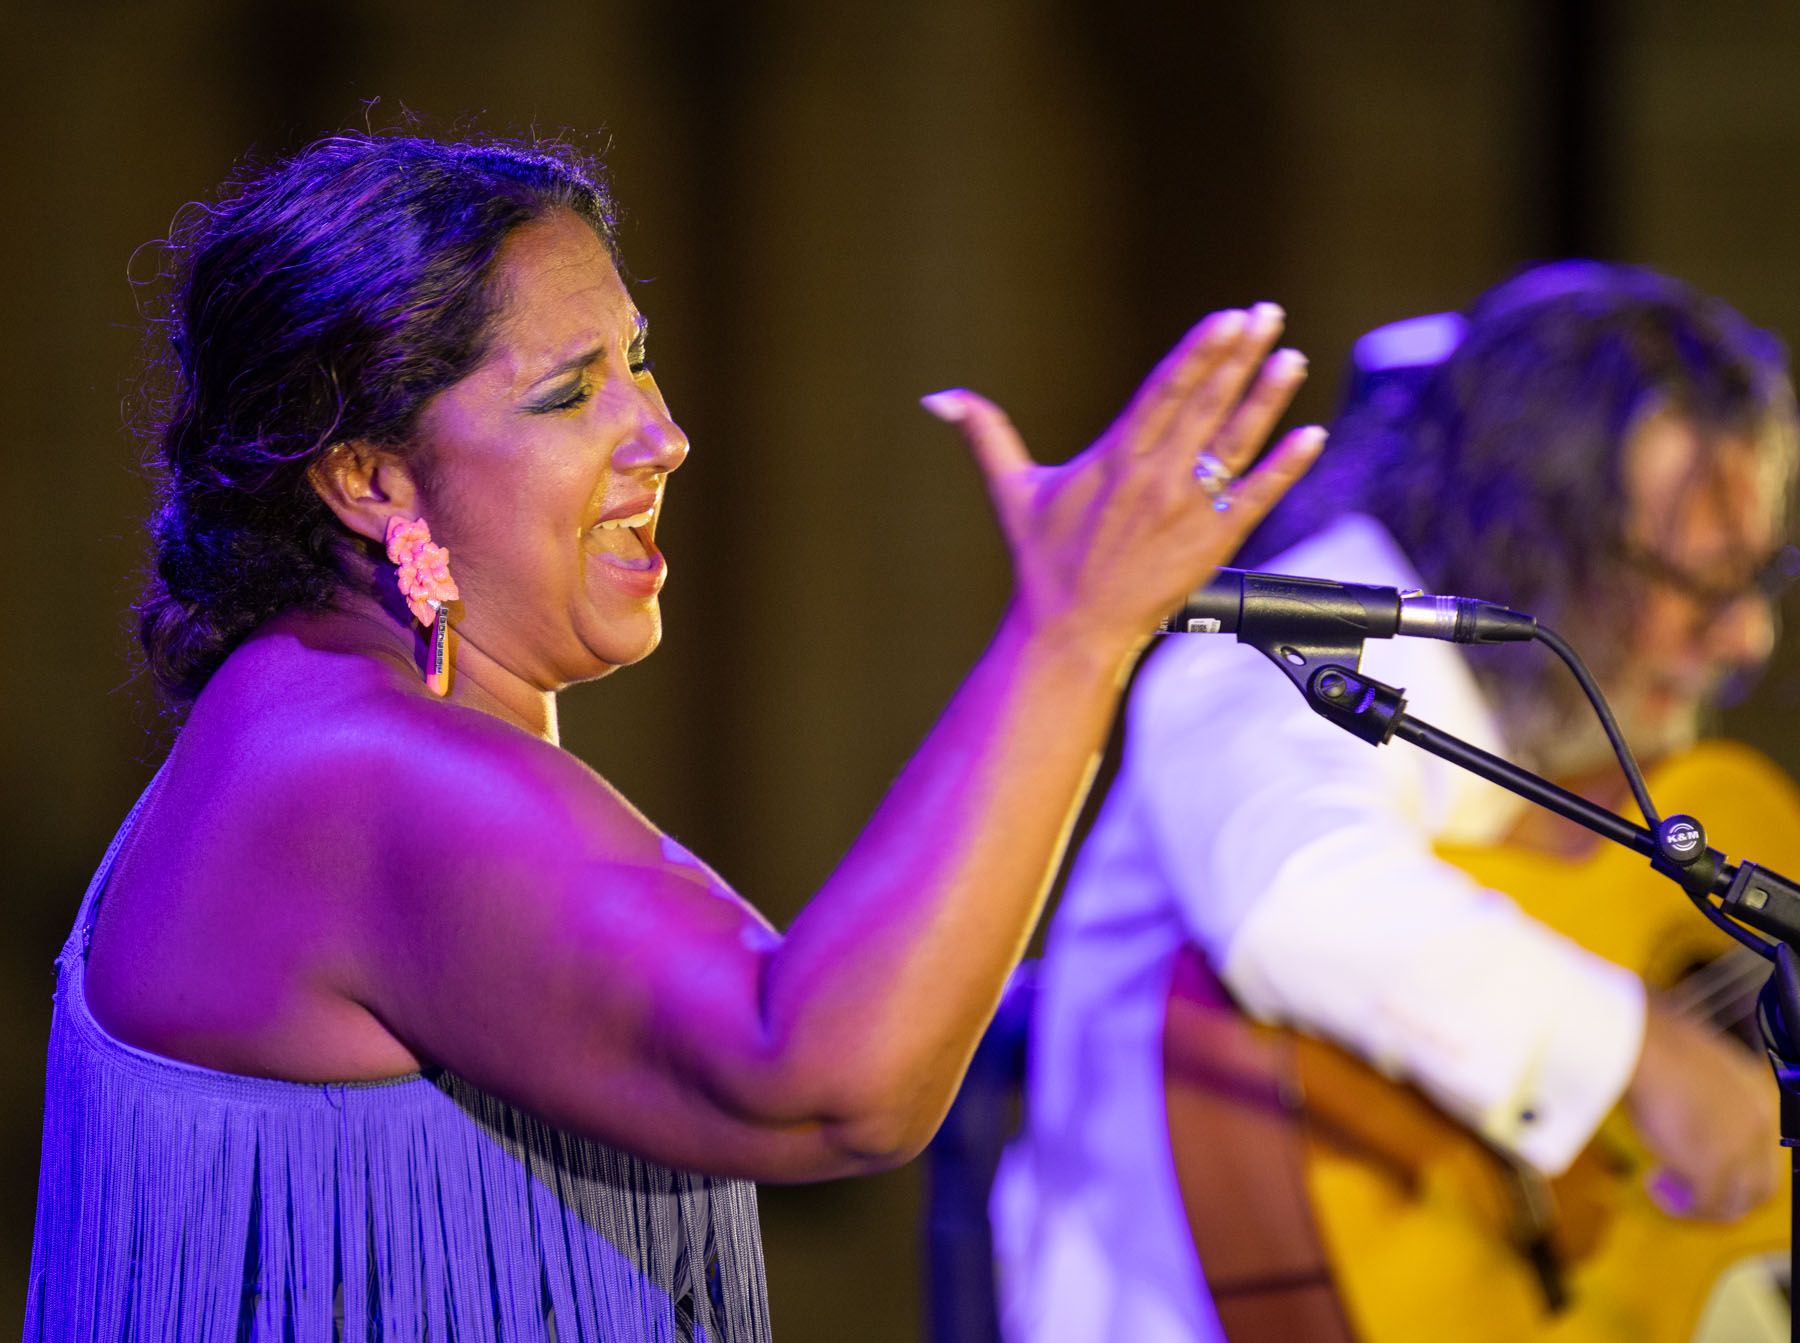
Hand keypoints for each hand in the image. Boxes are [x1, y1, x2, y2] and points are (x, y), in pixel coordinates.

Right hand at [921, 303, 1324, 660]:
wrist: (1071, 631)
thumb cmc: (1043, 562)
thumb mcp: (1011, 490)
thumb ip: (986, 435)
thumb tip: (939, 399)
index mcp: (1114, 457)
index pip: (1165, 389)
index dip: (1200, 351)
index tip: (1228, 317)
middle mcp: (1154, 477)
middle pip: (1206, 403)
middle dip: (1240, 356)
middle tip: (1267, 315)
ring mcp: (1187, 509)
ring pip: (1236, 441)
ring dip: (1267, 397)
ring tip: (1291, 357)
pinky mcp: (1211, 542)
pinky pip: (1256, 497)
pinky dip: (1286, 466)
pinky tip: (1310, 436)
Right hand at [1625, 999, 1779, 1219]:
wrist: (1645, 1047)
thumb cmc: (1655, 1044)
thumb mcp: (1692, 1065)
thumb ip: (1701, 1094)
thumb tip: (1680, 1109)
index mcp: (1758, 1096)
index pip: (1761, 1147)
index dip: (1731, 1162)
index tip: (1696, 1159)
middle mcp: (1760, 1126)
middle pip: (1759, 1184)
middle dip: (1723, 1192)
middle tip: (1685, 1186)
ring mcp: (1740, 1150)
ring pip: (1737, 1202)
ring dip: (1701, 1205)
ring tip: (1665, 1190)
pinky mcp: (1714, 1169)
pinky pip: (1704, 1204)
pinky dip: (1678, 1204)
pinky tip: (1654, 1188)